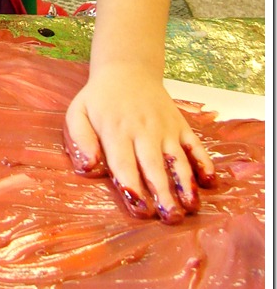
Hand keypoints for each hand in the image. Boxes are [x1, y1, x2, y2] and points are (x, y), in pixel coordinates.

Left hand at [63, 63, 215, 223]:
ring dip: (185, 184)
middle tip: (170, 219)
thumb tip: (87, 167)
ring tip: (191, 207)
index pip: (124, 165)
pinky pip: (194, 145)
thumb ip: (80, 140)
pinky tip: (210, 182)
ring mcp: (165, 128)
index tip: (140, 209)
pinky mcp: (180, 126)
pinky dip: (204, 162)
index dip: (133, 188)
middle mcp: (143, 131)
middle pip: (154, 167)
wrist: (127, 70)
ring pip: (177, 159)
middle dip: (163, 194)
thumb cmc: (98, 100)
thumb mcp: (78, 114)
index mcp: (116, 132)